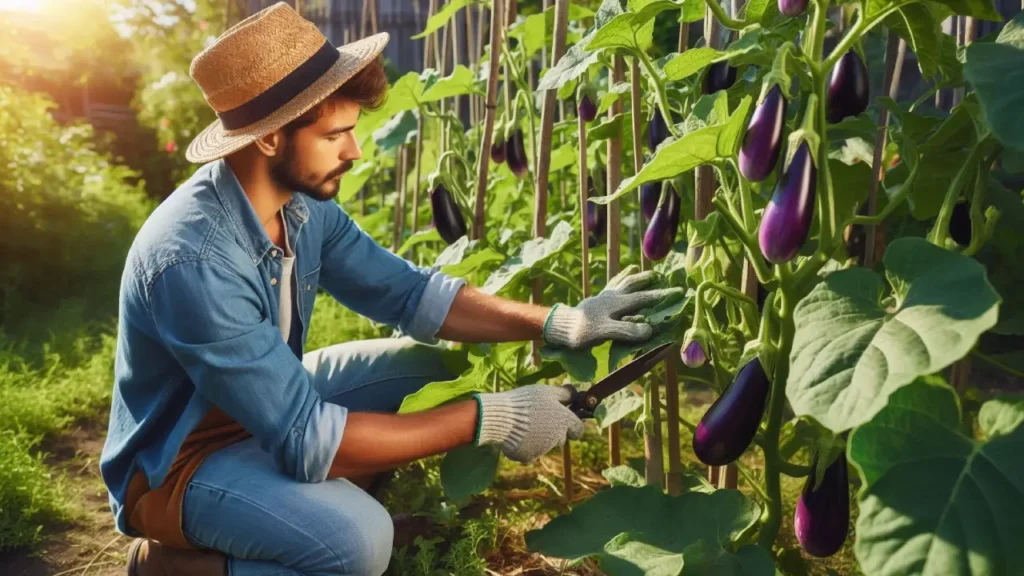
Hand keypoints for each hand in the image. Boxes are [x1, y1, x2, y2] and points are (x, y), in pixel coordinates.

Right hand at [472, 385, 584, 462]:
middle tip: (539, 420)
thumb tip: (577, 392)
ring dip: (539, 439)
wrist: (500, 418)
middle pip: (562, 439)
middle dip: (554, 432)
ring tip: (524, 425)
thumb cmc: (525, 401)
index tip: (563, 419)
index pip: (578, 429)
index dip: (572, 425)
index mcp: (564, 421)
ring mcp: (543, 450)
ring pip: (545, 446)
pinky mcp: (528, 457)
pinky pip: (530, 452)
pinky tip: (516, 434)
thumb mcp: (546, 391)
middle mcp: (557, 438)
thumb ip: (565, 393)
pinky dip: (525, 446)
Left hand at [542, 267, 683, 348]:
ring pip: (620, 282)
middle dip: (647, 280)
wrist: (559, 327)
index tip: (679, 291)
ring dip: (630, 276)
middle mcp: (612, 296)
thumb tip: (649, 329)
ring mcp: (602, 297)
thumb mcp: (606, 332)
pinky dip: (615, 282)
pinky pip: (608, 287)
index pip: (645, 298)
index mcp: (618, 303)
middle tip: (660, 275)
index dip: (663, 295)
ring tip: (635, 269)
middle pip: (633, 284)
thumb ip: (627, 330)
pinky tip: (616, 283)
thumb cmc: (582, 331)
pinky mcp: (594, 301)